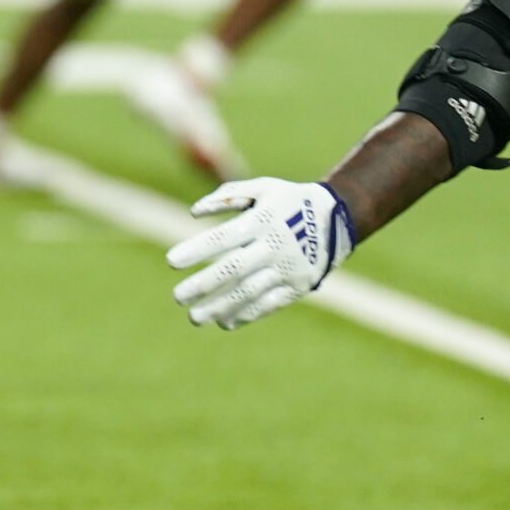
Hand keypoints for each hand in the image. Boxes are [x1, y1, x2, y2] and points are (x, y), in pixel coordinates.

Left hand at [166, 178, 352, 329]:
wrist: (339, 217)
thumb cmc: (289, 200)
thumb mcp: (263, 187)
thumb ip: (227, 196)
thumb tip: (194, 213)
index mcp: (263, 220)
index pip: (224, 238)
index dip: (197, 250)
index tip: (170, 261)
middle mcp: (275, 246)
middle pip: (234, 269)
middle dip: (203, 284)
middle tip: (177, 297)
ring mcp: (288, 268)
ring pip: (250, 292)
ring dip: (220, 306)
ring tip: (194, 317)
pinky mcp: (299, 286)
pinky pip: (271, 304)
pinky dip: (247, 314)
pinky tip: (224, 321)